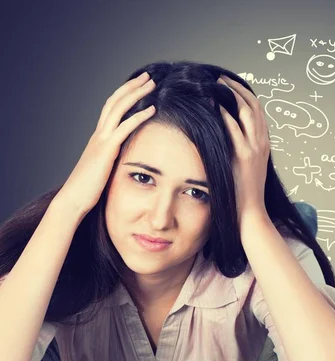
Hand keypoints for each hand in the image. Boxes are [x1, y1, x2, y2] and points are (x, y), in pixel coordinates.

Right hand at [54, 71, 156, 217]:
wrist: (73, 200)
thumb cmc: (89, 189)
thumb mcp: (105, 168)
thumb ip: (114, 157)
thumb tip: (126, 155)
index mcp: (98, 137)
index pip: (111, 108)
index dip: (125, 94)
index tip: (139, 85)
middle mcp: (98, 134)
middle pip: (115, 101)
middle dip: (132, 86)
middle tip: (148, 76)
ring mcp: (101, 140)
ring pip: (118, 108)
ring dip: (136, 94)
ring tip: (151, 84)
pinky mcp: (106, 150)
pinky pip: (124, 128)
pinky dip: (138, 116)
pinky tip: (152, 109)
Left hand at [217, 75, 270, 224]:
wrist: (252, 212)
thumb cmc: (245, 193)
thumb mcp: (250, 168)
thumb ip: (243, 151)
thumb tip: (228, 140)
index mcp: (264, 144)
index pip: (257, 111)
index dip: (245, 94)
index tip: (231, 85)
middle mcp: (262, 142)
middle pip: (254, 105)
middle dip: (237, 89)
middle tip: (221, 79)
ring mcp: (254, 148)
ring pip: (246, 111)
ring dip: (231, 95)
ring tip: (216, 84)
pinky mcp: (243, 156)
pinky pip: (233, 128)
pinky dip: (224, 113)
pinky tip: (213, 103)